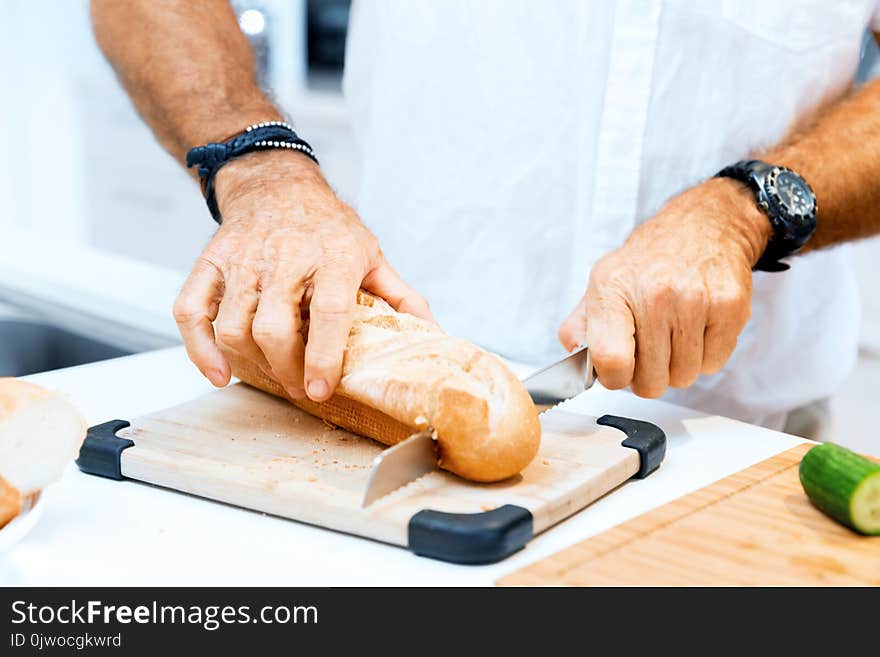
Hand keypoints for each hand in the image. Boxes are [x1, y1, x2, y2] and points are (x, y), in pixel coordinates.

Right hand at [173, 150, 432, 400]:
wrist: (277, 184)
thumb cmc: (329, 227)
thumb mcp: (371, 254)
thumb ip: (401, 297)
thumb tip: (433, 334)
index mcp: (334, 256)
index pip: (330, 312)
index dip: (325, 357)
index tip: (323, 389)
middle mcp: (286, 257)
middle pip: (275, 327)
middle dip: (287, 370)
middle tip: (303, 389)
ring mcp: (243, 260)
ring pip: (234, 326)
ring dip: (251, 364)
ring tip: (274, 376)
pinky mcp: (211, 263)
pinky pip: (191, 310)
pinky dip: (199, 349)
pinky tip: (220, 374)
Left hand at [558, 178, 771, 397]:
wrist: (703, 226)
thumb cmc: (649, 263)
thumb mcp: (602, 283)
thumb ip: (579, 326)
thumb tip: (576, 358)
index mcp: (613, 289)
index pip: (611, 360)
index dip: (614, 378)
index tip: (619, 370)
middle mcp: (654, 294)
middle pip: (651, 381)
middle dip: (648, 375)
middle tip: (650, 351)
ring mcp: (695, 300)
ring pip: (684, 377)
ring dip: (678, 366)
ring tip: (674, 334)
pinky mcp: (730, 307)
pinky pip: (713, 364)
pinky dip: (705, 355)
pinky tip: (697, 328)